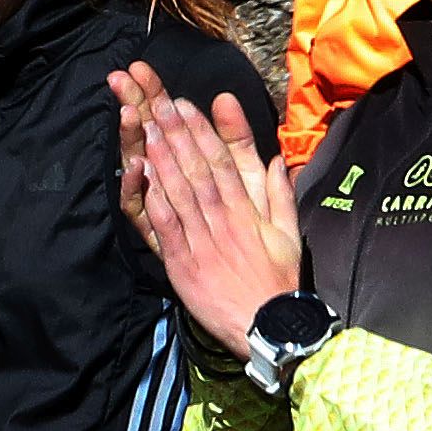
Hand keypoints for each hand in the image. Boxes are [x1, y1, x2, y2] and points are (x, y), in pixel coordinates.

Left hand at [106, 64, 298, 355]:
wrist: (265, 326)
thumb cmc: (277, 281)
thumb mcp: (289, 235)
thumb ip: (280, 194)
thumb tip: (276, 160)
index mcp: (247, 212)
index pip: (223, 163)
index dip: (204, 132)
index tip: (188, 106)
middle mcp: (223, 220)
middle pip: (197, 170)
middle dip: (178, 135)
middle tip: (159, 104)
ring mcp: (201, 241)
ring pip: (179, 192)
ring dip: (162, 158)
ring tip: (148, 128)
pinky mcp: (183, 264)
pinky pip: (166, 226)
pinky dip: (155, 199)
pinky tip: (142, 176)